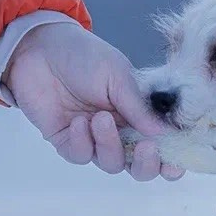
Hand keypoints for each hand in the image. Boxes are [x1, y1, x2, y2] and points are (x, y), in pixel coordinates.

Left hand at [3, 23, 183, 180]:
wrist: (39, 49)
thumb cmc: (85, 56)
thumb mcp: (119, 76)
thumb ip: (139, 107)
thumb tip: (165, 134)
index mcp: (139, 114)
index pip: (161, 145)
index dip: (171, 158)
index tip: (175, 163)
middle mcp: (120, 131)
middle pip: (139, 166)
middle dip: (145, 164)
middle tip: (145, 148)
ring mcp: (94, 139)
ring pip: (111, 164)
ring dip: (109, 145)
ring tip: (99, 118)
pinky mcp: (67, 142)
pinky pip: (81, 156)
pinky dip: (82, 142)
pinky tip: (76, 121)